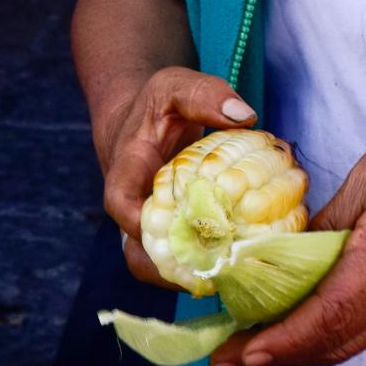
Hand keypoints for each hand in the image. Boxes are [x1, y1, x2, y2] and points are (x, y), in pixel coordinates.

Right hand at [96, 67, 255, 286]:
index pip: (119, 202)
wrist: (142, 125)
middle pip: (137, 254)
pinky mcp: (169, 237)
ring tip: (230, 276)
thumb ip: (204, 95)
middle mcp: (134, 209)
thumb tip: (245, 117)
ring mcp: (150, 229)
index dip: (138, 222)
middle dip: (170, 270)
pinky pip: (180, 263)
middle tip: (212, 272)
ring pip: (159, 267)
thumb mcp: (174, 87)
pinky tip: (238, 263)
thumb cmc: (157, 106)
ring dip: (190, 278)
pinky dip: (205, 268)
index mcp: (127, 171)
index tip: (170, 228)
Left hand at [209, 113, 365, 365]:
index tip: (242, 353)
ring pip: (343, 345)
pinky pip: (357, 332)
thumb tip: (281, 254)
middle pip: (330, 344)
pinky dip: (317, 339)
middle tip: (223, 358)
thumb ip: (325, 224)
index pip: (328, 316)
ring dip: (293, 353)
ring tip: (246, 351)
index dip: (283, 340)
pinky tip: (289, 331)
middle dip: (274, 356)